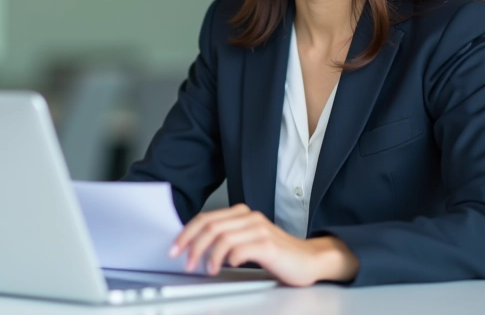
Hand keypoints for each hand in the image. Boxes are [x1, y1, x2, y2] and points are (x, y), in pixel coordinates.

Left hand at [168, 204, 358, 286]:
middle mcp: (249, 218)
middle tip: (185, 262)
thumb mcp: (247, 243)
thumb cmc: (278, 255)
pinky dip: (228, 258)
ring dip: (208, 255)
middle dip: (192, 244)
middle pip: (210, 225)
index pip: (206, 218)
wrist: (310, 260)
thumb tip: (196, 248)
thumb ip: (226, 240)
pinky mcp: (268, 245)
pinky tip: (226, 267)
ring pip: (222, 236)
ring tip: (206, 269)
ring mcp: (259, 230)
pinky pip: (241, 248)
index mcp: (242, 214)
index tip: (174, 248)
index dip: (186, 233)